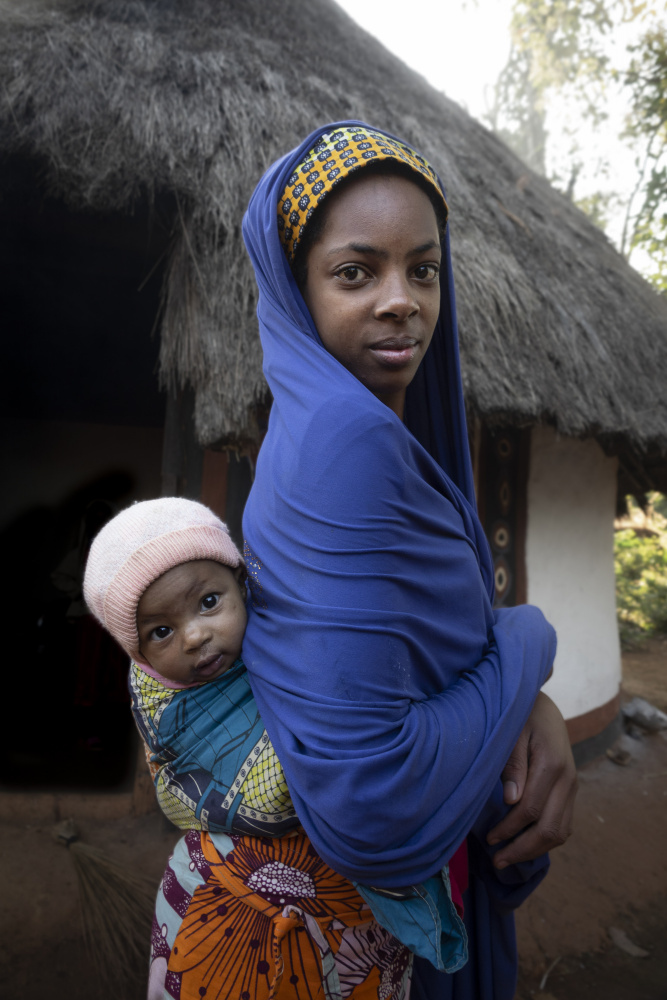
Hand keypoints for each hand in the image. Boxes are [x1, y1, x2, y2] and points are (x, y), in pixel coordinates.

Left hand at [487, 691, 576, 868]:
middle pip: (550, 829)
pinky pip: (564, 823)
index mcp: (552, 764)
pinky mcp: (571, 790)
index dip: (509, 829)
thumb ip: (512, 765)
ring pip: (561, 832)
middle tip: (497, 860)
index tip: (489, 839)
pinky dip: (546, 839)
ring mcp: (573, 786)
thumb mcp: (512, 731)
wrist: (543, 704)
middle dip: (523, 849)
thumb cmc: (520, 714)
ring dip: (535, 849)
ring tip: (508, 858)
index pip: (531, 810)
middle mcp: (568, 779)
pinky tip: (525, 843)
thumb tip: (511, 801)